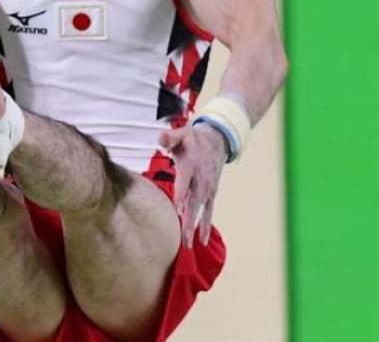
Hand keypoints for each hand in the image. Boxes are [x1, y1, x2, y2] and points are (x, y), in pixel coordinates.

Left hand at [159, 123, 228, 246]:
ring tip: (190, 246)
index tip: (178, 210)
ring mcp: (208, 188)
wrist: (218, 139)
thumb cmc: (193, 139)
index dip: (182, 196)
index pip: (185, 183)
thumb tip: (160, 138)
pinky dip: (205, 225)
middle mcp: (201, 180)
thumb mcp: (181, 133)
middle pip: (194, 203)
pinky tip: (202, 241)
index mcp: (191, 166)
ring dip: (195, 228)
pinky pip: (209, 211)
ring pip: (201, 210)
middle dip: (188, 221)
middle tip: (183, 239)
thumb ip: (169, 137)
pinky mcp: (212, 192)